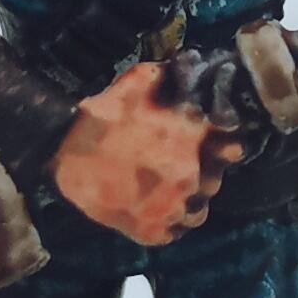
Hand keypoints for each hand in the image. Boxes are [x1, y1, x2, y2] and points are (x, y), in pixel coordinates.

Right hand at [51, 62, 242, 244]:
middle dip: (203, 173)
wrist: (63, 149)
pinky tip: (155, 208)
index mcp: (194, 140)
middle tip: (182, 167)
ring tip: (169, 191)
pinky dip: (169, 223)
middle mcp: (191, 176)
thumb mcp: (140, 80)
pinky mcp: (152, 231)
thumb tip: (191, 64)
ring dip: (188, 201)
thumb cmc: (104, 112)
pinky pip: (175, 232)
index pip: (235, 149)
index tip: (217, 146)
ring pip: (198, 211)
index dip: (226, 147)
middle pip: (216, 181)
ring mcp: (173, 207)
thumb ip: (173, 75)